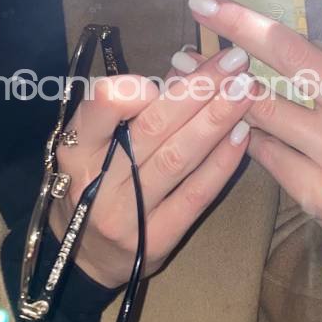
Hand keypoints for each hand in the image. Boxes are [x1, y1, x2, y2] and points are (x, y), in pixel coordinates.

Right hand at [46, 48, 259, 287]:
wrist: (82, 259)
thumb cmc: (92, 185)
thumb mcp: (95, 144)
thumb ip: (135, 108)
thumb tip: (188, 68)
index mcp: (75, 149)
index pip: (100, 108)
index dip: (138, 86)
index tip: (173, 71)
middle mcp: (96, 182)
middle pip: (152, 129)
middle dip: (198, 90)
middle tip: (234, 62)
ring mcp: (127, 214)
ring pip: (177, 158)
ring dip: (216, 120)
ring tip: (246, 91)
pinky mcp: (157, 239)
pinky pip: (195, 196)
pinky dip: (221, 164)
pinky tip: (243, 136)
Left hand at [181, 0, 321, 274]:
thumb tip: (294, 11)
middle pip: (293, 51)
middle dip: (239, 22)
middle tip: (200, 0)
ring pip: (262, 104)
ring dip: (214, 81)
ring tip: (182, 61)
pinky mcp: (316, 189)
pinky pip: (260, 150)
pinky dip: (237, 131)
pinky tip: (214, 118)